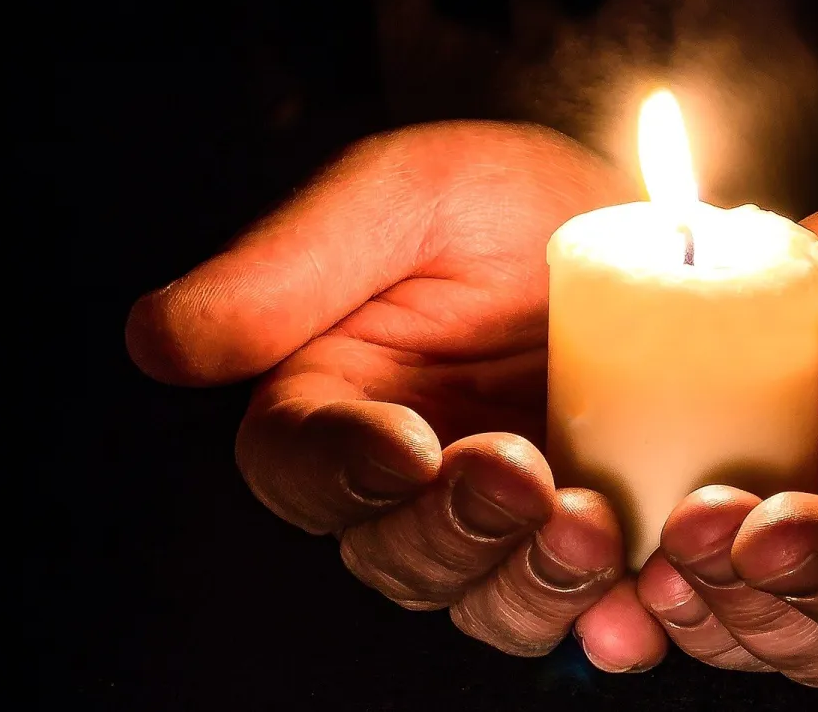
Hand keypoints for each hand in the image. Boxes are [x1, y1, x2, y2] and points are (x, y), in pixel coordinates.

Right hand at [126, 123, 666, 670]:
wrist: (657, 230)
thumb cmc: (511, 201)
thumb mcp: (408, 194)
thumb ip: (294, 263)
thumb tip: (161, 342)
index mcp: (338, 400)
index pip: (299, 465)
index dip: (343, 470)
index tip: (408, 447)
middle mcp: (410, 480)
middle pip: (393, 554)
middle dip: (453, 530)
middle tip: (520, 474)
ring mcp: (505, 521)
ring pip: (484, 601)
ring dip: (530, 584)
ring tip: (593, 526)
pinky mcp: (592, 541)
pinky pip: (587, 614)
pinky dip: (609, 622)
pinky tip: (639, 602)